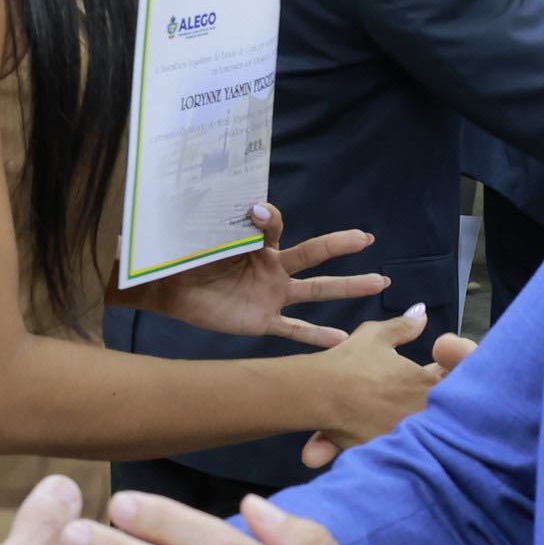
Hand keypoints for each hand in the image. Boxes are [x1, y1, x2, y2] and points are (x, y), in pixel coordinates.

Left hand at [129, 201, 388, 341]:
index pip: (272, 226)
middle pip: (312, 253)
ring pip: (315, 289)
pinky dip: (317, 337)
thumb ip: (202, 221)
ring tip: (378, 281)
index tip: (256, 212)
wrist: (165, 288)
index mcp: (254, 243)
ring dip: (347, 286)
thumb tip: (213, 204)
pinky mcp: (262, 319)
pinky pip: (294, 329)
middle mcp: (270, 266)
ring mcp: (270, 293)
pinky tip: (343, 341)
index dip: (267, 218)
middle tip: (366, 238)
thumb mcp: (192, 236)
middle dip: (340, 245)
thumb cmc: (177, 255)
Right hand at [287, 305, 446, 472]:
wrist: (318, 394)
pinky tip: (381, 439)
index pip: (452, 384)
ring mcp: (409, 437)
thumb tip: (422, 314)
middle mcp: (424, 412)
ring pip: (421, 437)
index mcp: (427, 383)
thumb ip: (404, 326)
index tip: (432, 376)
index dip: (445, 380)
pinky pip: (400, 454)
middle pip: (441, 415)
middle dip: (432, 407)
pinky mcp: (391, 454)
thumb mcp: (376, 336)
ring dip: (414, 430)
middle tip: (408, 401)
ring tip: (391, 423)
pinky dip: (395, 449)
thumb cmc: (350, 363)